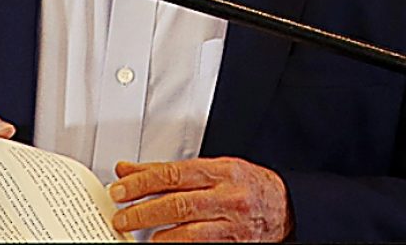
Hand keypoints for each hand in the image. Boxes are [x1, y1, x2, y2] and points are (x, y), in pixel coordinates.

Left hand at [109, 157, 293, 241]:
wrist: (285, 206)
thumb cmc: (246, 184)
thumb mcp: (210, 168)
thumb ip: (168, 171)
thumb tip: (128, 170)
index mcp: (220, 171)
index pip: (173, 174)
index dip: (142, 182)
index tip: (120, 188)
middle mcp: (226, 197)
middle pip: (177, 204)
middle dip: (143, 211)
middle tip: (120, 217)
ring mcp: (231, 225)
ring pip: (187, 233)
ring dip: (157, 236)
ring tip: (137, 236)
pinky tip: (162, 244)